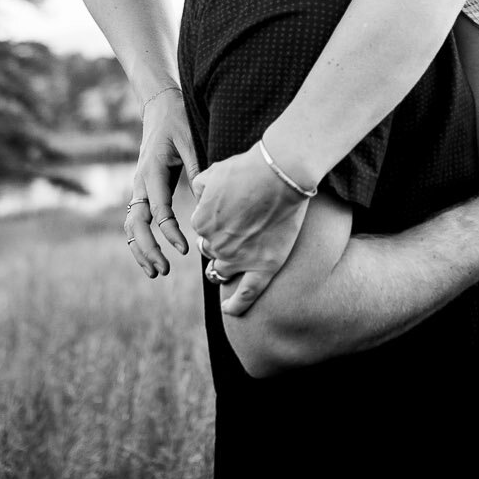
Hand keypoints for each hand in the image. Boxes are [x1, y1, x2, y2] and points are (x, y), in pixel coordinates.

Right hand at [124, 87, 198, 276]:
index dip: (170, 232)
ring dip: (140, 250)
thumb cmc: (178, 121)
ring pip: (131, 225)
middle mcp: (140, 183)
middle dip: (147, 250)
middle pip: (135, 224)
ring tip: (155, 272)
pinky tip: (151, 256)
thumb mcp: (192, 141)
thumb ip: (198, 170)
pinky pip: (136, 219)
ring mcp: (138, 187)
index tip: (185, 249)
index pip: (158, 211)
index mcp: (151, 172)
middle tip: (163, 271)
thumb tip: (208, 201)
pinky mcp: (143, 190)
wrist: (160, 106)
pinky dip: (141, 239)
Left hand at [190, 143, 310, 316]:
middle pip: (211, 250)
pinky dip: (236, 305)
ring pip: (223, 271)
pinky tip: (230, 311)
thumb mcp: (214, 171)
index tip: (228, 213)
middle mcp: (216, 244)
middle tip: (236, 232)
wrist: (280, 174)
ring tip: (231, 266)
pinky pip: (246, 294)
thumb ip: (200, 186)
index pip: (201, 229)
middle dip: (219, 243)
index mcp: (201, 222)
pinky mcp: (264, 267)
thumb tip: (199, 195)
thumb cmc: (248, 168)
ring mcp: (239, 259)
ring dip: (224, 268)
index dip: (214, 221)